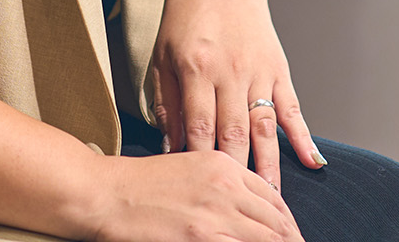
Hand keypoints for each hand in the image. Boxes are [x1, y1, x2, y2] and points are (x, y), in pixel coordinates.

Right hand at [84, 149, 302, 241]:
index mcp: (225, 165)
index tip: (291, 236)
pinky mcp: (202, 236)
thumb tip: (247, 208)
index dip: (287, 223)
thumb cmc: (140, 184)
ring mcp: (216, 212)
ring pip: (269, 237)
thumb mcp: (189, 168)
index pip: (273, 197)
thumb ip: (222, 184)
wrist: (107, 193)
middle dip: (291, 239)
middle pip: (277, 220)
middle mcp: (227, 184)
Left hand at [150, 0, 324, 190]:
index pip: (198, 126)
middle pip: (232, 133)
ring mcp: (258, 69)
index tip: (200, 192)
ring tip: (272, 201)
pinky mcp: (279, 66)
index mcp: (196, 67)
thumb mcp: (163, 52)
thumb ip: (166, 99)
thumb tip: (169, 145)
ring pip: (264, 127)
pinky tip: (313, 163)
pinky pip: (293, 107)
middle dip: (235, 174)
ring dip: (269, 166)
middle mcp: (229, 70)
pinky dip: (303, 136)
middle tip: (237, 208)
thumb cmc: (184, 12)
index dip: (198, 162)